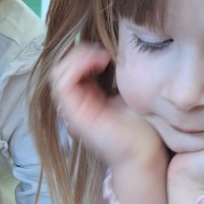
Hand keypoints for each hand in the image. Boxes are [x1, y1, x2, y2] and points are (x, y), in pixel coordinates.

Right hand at [50, 43, 165, 168]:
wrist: (145, 153)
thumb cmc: (143, 126)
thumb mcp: (129, 92)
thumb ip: (118, 75)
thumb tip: (117, 50)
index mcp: (87, 98)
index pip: (72, 67)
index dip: (85, 53)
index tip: (108, 52)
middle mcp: (76, 104)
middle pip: (62, 67)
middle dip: (80, 53)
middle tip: (104, 54)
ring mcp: (73, 110)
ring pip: (58, 72)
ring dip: (78, 57)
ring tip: (102, 57)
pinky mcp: (75, 114)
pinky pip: (62, 83)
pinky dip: (77, 66)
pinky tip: (99, 63)